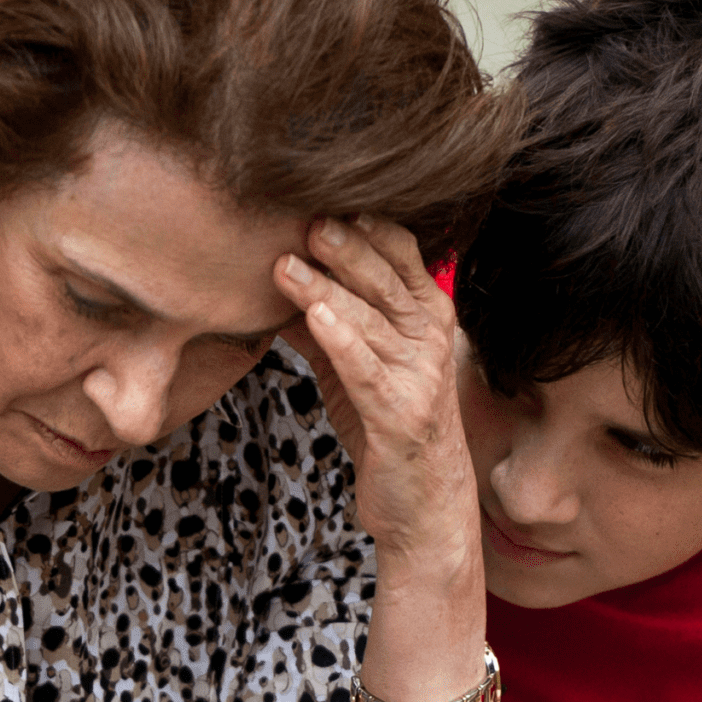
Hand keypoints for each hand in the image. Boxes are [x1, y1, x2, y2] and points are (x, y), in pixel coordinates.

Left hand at [273, 217, 478, 560]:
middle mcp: (429, 336)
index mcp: (423, 313)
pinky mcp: (402, 414)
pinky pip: (366, 369)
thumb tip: (273, 271)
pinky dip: (340, 339)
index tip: (315, 197)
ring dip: (326, 288)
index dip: (361, 223)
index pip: (398, 250)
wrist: (422, 504)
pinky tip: (312, 315)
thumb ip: (322, 317)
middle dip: (342, 245)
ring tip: (284, 263)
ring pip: (370, 318)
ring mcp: (420, 374)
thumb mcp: (352, 361)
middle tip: (300, 217)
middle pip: (384, 276)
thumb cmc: (385, 423)